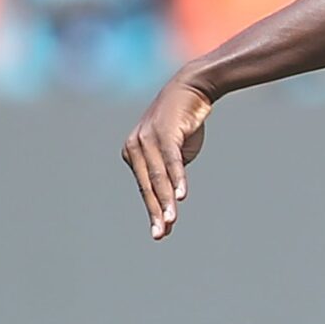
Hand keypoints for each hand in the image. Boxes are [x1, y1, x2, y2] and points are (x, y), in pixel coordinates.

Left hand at [122, 78, 214, 239]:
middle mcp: (135, 147)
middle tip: (161, 234)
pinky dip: (177, 179)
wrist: (191, 89)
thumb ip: (168, 171)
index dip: (154, 210)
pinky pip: (171, 160)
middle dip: (156, 212)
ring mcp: (147, 139)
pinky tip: (182, 196)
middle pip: (148, 187)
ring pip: (158, 177)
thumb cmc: (181, 122)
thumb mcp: (174, 151)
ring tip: (171, 221)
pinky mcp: (164, 132)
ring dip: (166, 200)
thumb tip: (170, 194)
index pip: (145, 188)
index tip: (161, 232)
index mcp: (133, 154)